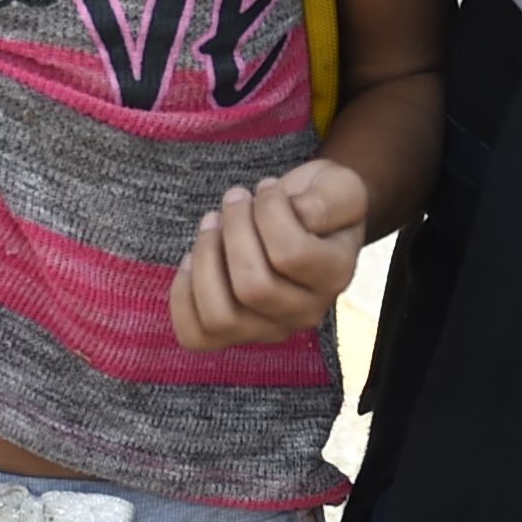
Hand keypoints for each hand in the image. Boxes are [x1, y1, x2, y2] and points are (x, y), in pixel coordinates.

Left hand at [172, 158, 369, 349]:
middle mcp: (307, 312)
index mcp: (336, 275)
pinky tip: (192, 258)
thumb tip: (297, 217)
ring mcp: (270, 329)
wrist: (305, 220)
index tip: (266, 187)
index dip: (269, 211)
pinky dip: (183, 294)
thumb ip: (327, 201)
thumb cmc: (318, 201)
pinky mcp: (235, 335)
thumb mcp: (338, 186)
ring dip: (205, 259)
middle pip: (253, 288)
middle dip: (233, 230)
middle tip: (235, 199)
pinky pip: (195, 334)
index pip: (291, 254)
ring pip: (221, 316)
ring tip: (211, 224)